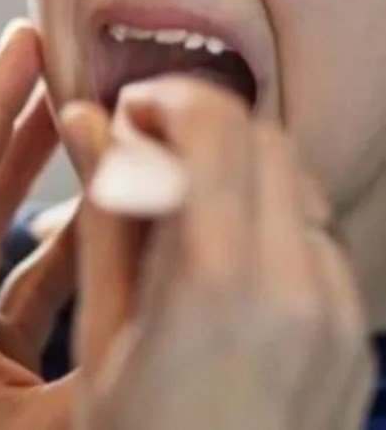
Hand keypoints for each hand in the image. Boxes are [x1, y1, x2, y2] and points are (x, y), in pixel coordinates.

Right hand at [62, 77, 375, 429]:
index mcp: (220, 289)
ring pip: (293, 182)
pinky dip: (263, 214)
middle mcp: (298, 291)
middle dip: (197, 125)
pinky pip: (312, 235)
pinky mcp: (350, 332)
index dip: (167, 101)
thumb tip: (87, 125)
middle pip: (262, 143)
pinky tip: (214, 249)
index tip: (126, 112)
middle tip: (140, 148)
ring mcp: (337, 314)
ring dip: (232, 167)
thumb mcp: (102, 337)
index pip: (216, 131)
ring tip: (172, 199)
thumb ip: (105, 219)